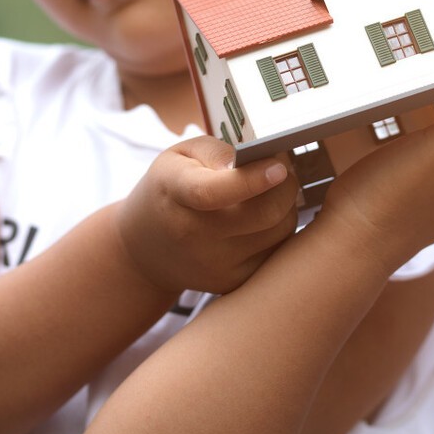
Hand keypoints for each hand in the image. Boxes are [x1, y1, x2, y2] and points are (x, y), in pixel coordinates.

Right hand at [116, 137, 298, 294]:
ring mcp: (214, 264)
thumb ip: (217, 151)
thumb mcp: (179, 157)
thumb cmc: (169, 191)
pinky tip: (264, 219)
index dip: (251, 180)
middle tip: (283, 171)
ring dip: (286, 207)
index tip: (279, 167)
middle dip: (286, 186)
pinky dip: (280, 231)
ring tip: (272, 193)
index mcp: (175, 193)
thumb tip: (256, 159)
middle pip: (262, 214)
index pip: (213, 192)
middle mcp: (193, 234)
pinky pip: (276, 252)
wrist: (146, 249)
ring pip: (278, 232)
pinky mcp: (232, 281)